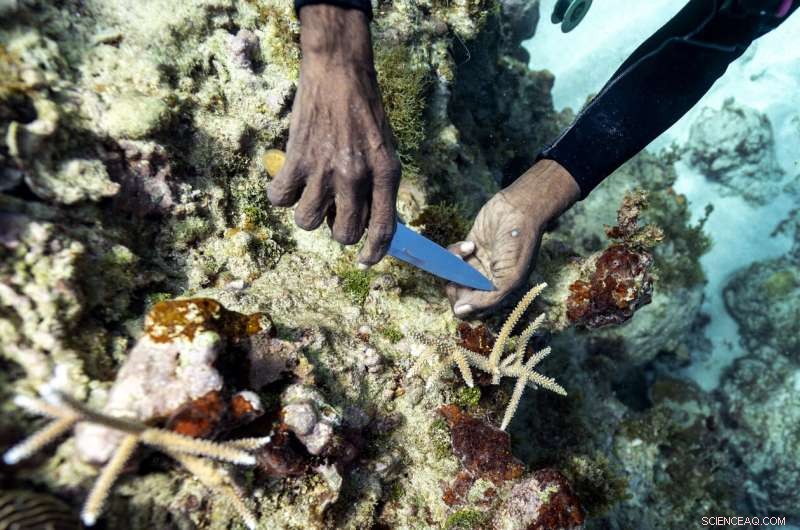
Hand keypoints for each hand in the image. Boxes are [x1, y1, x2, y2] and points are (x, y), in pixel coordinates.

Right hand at [267, 5, 399, 265]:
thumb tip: (369, 224)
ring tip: (312, 192)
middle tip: (335, 209)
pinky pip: (280, 199)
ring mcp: (324, 169)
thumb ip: (380, 187)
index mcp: (385, 174)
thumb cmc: (365, 112)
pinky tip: (290, 180)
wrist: (339, 73)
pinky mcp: (295, 159)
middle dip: (339, 229)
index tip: (365, 259)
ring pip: (308, 222)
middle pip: (343, 233)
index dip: (373, 253)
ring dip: (309, 213)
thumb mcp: (386, 150)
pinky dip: (282, 194)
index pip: (382, 230)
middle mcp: (356, 176)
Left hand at [446, 160, 580, 317]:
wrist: (519, 209)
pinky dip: (455, 252)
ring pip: (453, 277)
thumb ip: (487, 299)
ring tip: (466, 253)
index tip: (463, 291)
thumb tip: (460, 311)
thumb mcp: (509, 277)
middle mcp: (487, 282)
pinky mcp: (469, 249)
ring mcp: (477, 265)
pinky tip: (470, 244)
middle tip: (460, 273)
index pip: (473, 311)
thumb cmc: (520, 244)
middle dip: (455, 286)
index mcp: (500, 293)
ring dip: (453, 267)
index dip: (464, 304)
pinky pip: (451, 258)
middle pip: (460, 296)